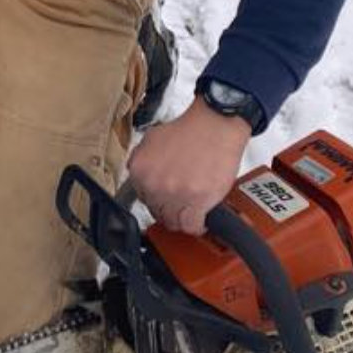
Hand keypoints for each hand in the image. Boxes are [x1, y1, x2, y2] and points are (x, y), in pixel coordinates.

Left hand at [126, 98, 251, 234]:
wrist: (213, 125)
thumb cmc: (189, 129)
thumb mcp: (152, 138)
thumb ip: (142, 159)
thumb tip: (142, 176)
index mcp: (139, 169)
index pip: (142, 198)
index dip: (155, 198)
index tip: (163, 199)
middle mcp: (154, 184)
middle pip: (156, 212)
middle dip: (167, 209)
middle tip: (177, 206)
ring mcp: (174, 195)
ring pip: (173, 222)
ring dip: (181, 220)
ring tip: (188, 215)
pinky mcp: (196, 202)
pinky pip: (191, 226)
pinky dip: (196, 227)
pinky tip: (200, 221)